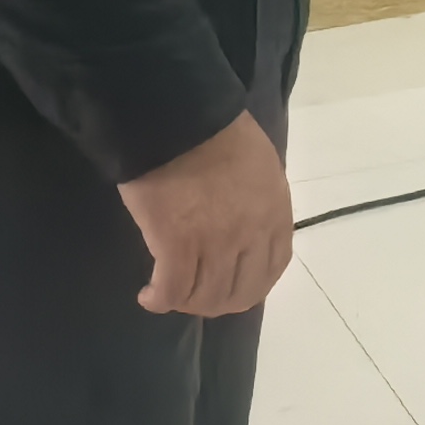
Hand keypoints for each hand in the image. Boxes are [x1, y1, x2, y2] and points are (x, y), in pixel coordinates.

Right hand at [117, 109, 292, 317]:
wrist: (181, 121)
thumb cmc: (218, 135)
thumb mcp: (261, 168)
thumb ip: (260, 203)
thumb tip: (248, 229)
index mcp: (275, 214)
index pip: (272, 269)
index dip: (251, 287)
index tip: (232, 288)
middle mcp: (251, 236)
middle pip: (239, 292)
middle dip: (217, 302)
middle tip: (195, 296)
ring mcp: (216, 244)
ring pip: (205, 297)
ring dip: (186, 303)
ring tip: (170, 295)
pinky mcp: (176, 247)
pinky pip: (172, 290)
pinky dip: (159, 300)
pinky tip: (149, 296)